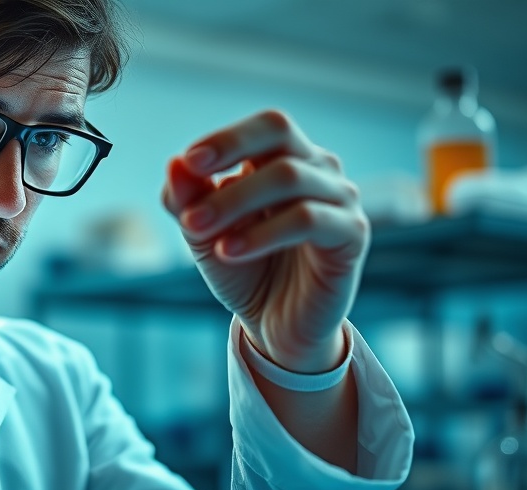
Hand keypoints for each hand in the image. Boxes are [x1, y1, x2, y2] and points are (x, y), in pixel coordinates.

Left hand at [163, 110, 369, 372]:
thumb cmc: (244, 269)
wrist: (275, 325)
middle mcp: (318, 168)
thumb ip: (188, 199)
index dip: (227, 137)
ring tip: (196, 229)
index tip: (190, 161)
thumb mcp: (204, 234)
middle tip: (191, 193)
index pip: (264, 126)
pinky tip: (228, 251)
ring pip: (290, 176)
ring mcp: (340, 198)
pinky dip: (262, 233)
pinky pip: (308, 219)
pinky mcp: (352, 234)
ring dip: (234, 201)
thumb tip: (175, 163)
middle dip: (230, 153)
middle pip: (280, 132)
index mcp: (284, 157)